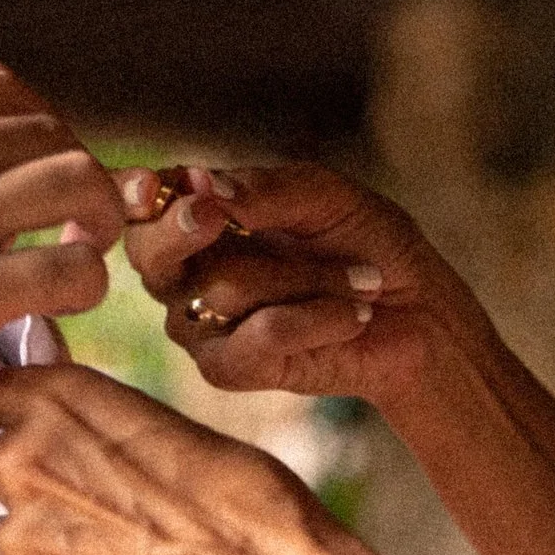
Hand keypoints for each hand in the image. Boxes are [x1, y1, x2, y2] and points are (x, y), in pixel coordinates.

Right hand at [0, 61, 122, 554]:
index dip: (42, 125)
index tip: (42, 167)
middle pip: (49, 131)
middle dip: (78, 174)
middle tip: (76, 222)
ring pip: (77, 184)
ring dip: (97, 220)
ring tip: (81, 256)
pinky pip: (72, 270)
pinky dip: (87, 285)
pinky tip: (64, 306)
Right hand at [114, 163, 490, 404]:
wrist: (420, 314)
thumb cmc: (368, 243)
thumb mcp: (326, 197)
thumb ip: (267, 190)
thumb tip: (205, 184)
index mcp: (198, 220)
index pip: (141, 205)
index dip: (134, 195)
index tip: (152, 187)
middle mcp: (186, 273)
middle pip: (148, 253)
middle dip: (182, 229)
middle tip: (216, 216)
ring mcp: (200, 326)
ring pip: (220, 290)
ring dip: (305, 277)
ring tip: (359, 279)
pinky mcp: (229, 370)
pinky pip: (256, 337)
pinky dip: (315, 319)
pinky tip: (352, 316)